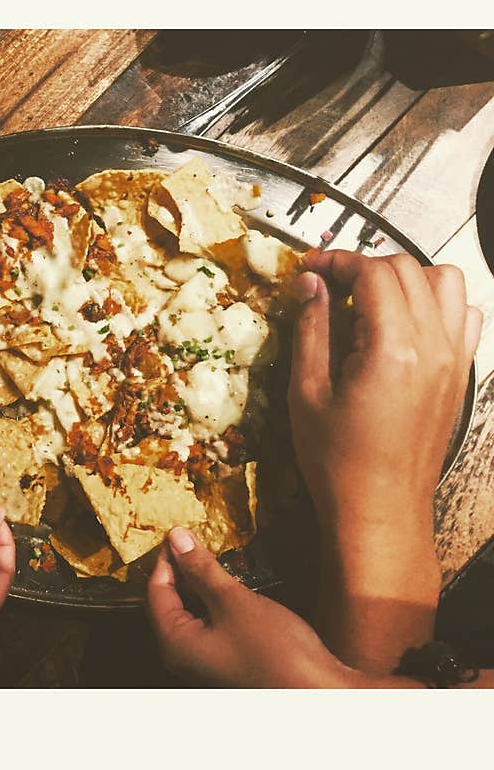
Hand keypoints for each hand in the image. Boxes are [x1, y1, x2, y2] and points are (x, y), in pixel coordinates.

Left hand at [148, 528, 353, 687]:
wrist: (318, 692)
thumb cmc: (275, 652)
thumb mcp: (233, 600)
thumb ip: (202, 569)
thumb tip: (178, 540)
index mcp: (175, 643)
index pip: (155, 591)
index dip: (166, 559)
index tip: (178, 533)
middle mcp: (183, 656)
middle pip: (169, 602)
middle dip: (180, 570)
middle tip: (192, 541)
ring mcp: (204, 661)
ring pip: (190, 612)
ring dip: (198, 584)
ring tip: (210, 557)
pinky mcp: (225, 660)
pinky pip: (208, 623)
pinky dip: (212, 601)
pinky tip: (229, 586)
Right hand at [289, 251, 480, 524]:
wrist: (379, 508)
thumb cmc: (336, 460)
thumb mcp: (306, 392)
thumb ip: (310, 328)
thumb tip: (310, 283)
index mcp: (392, 350)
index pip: (373, 273)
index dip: (337, 261)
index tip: (310, 270)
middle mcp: (433, 347)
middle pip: (407, 269)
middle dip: (364, 266)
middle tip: (330, 288)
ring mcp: (454, 359)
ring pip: (443, 281)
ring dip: (405, 278)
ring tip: (369, 301)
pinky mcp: (459, 373)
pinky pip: (463, 314)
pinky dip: (436, 303)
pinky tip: (404, 323)